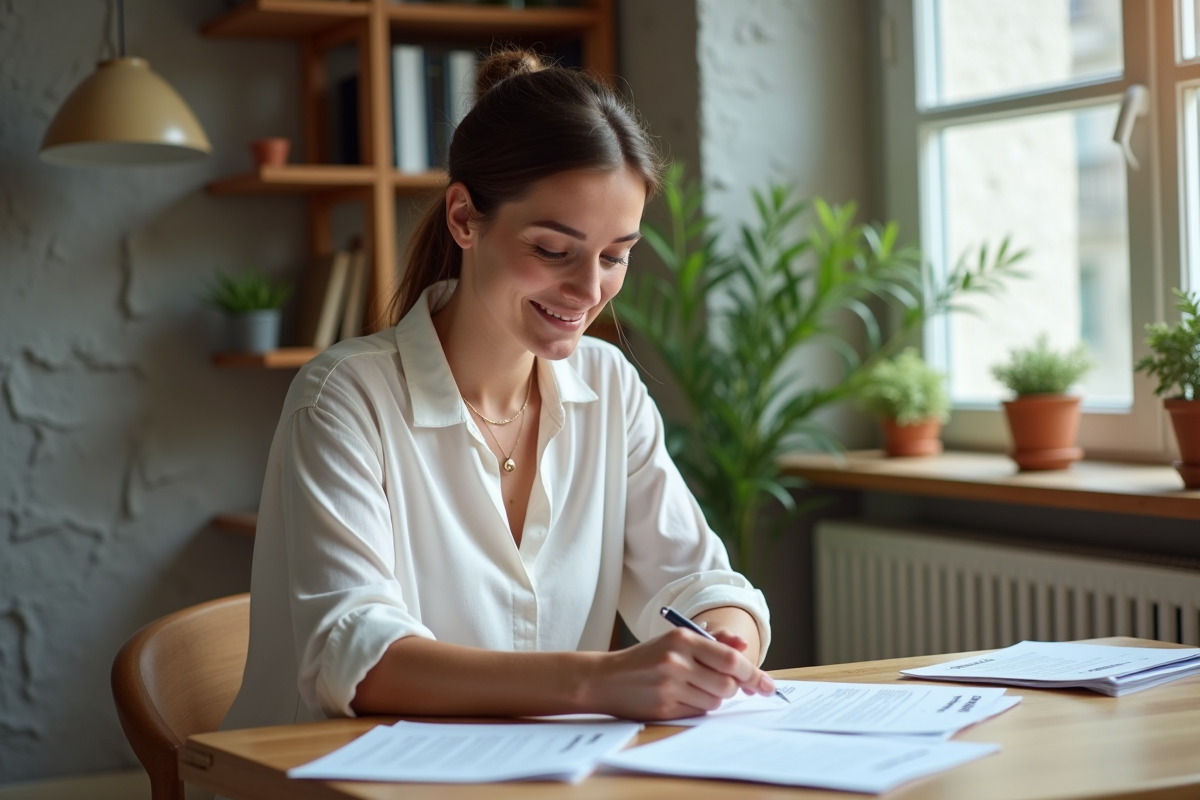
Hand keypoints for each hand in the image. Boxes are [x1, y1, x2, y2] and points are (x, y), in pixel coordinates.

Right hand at [584, 628, 777, 720]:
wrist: (606, 678)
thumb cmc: (646, 658)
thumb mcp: (676, 640)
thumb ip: (712, 641)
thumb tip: (743, 642)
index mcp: (682, 639)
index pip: (730, 658)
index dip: (752, 672)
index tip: (766, 684)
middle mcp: (676, 661)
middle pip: (727, 684)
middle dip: (732, 687)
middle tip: (721, 683)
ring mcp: (669, 686)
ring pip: (715, 700)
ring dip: (713, 697)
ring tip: (693, 687)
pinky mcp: (664, 708)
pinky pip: (698, 712)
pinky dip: (698, 707)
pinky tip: (681, 697)